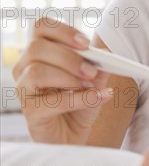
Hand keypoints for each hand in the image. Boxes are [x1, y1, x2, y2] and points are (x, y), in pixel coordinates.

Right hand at [12, 18, 112, 144]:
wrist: (73, 137)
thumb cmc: (79, 106)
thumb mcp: (93, 82)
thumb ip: (98, 66)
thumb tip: (106, 52)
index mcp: (39, 53)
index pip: (41, 28)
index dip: (63, 31)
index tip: (86, 44)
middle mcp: (25, 68)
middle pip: (37, 48)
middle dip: (69, 58)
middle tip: (92, 71)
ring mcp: (24, 90)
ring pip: (37, 72)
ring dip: (69, 77)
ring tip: (91, 86)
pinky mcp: (30, 112)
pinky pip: (51, 101)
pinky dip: (78, 99)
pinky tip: (97, 98)